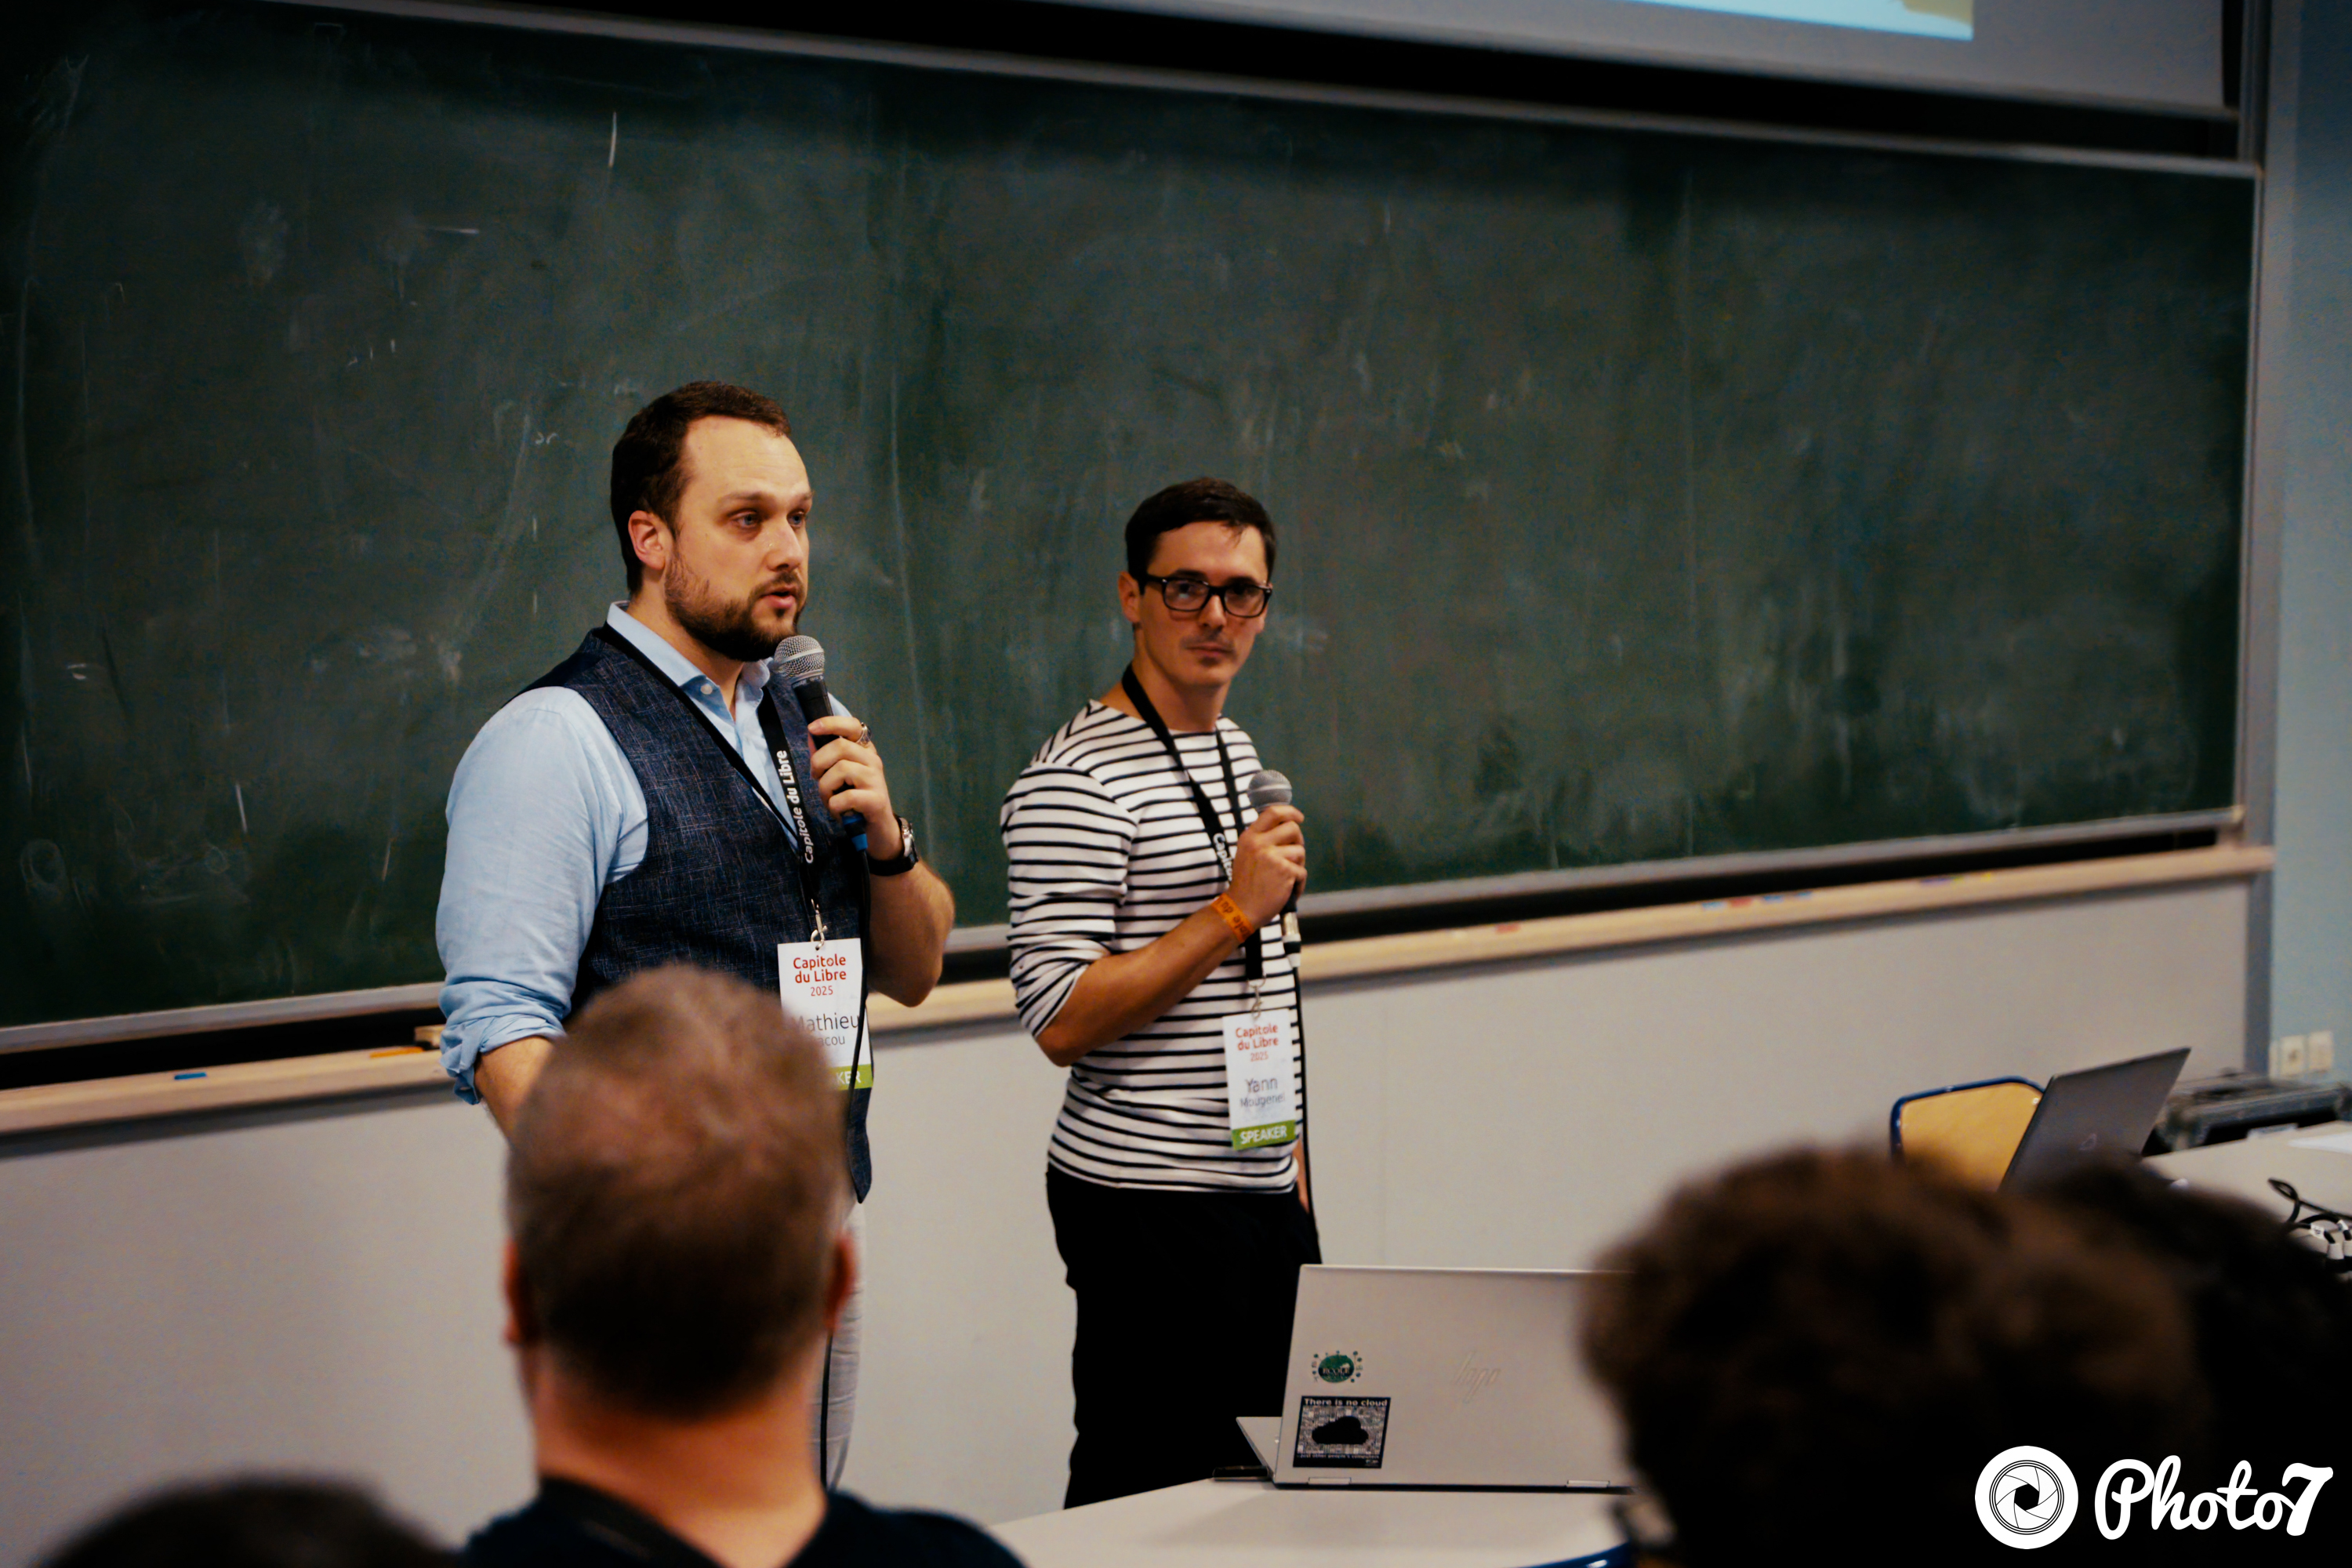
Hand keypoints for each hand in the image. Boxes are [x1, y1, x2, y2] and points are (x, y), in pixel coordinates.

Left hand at [806, 715, 902, 860]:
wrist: (877, 830)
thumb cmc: (855, 801)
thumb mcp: (838, 778)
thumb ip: (826, 758)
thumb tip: (811, 737)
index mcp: (864, 751)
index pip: (852, 726)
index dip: (831, 723)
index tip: (812, 728)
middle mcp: (873, 760)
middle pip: (840, 747)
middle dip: (819, 762)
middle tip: (816, 777)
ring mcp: (876, 779)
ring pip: (841, 770)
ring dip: (825, 788)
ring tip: (830, 799)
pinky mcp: (876, 800)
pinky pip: (846, 797)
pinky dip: (835, 805)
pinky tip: (839, 811)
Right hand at [1226, 804, 1305, 928]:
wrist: (1241, 909)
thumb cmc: (1246, 883)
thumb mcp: (1246, 854)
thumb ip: (1262, 840)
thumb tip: (1288, 828)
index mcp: (1250, 836)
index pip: (1273, 812)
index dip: (1290, 812)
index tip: (1298, 817)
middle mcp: (1260, 843)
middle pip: (1293, 828)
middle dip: (1298, 841)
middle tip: (1293, 855)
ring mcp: (1273, 856)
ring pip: (1300, 851)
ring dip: (1298, 865)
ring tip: (1286, 877)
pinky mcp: (1285, 871)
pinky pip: (1302, 871)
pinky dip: (1298, 883)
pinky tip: (1287, 890)